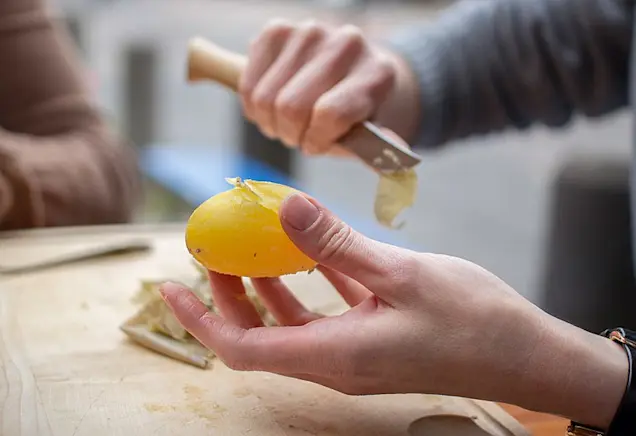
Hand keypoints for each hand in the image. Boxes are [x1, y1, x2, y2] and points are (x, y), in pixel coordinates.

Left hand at [161, 194, 628, 428]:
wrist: (527, 355)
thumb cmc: (473, 322)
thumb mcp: (401, 274)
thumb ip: (337, 244)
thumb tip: (284, 207)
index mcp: (335, 355)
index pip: (243, 348)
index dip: (199, 319)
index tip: (170, 286)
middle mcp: (337, 362)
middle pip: (260, 333)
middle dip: (227, 294)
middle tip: (213, 249)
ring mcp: (356, 352)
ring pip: (291, 322)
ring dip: (265, 287)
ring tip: (251, 245)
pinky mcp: (376, 338)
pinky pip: (327, 312)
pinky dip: (309, 283)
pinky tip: (308, 248)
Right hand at [237, 19, 420, 154]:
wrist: (348, 74)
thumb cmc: (356, 113)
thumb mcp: (369, 136)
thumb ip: (375, 152)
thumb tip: (389, 171)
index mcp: (377, 72)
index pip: (329, 114)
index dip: (316, 140)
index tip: (317, 145)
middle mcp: (346, 43)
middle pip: (291, 108)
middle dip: (291, 135)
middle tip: (300, 137)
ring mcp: (310, 32)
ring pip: (265, 99)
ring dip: (271, 124)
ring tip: (287, 123)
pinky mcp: (277, 30)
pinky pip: (249, 84)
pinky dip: (253, 107)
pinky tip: (271, 107)